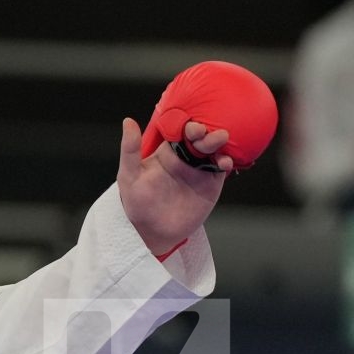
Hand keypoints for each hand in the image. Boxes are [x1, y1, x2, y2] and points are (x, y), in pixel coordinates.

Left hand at [117, 117, 229, 255]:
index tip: (191, 127)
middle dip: (205, 132)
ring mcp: (199, 169)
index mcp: (166, 151)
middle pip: (199, 137)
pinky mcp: (210, 184)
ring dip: (218, 141)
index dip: (186, 125)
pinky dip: (225, 162)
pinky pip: (221, 168)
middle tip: (204, 135)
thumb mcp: (129, 175)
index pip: (179, 131)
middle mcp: (184, 157)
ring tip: (219, 140)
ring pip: (213, 149)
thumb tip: (128, 121)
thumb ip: (130, 149)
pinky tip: (224, 163)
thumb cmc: (136, 202)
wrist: (152, 232)